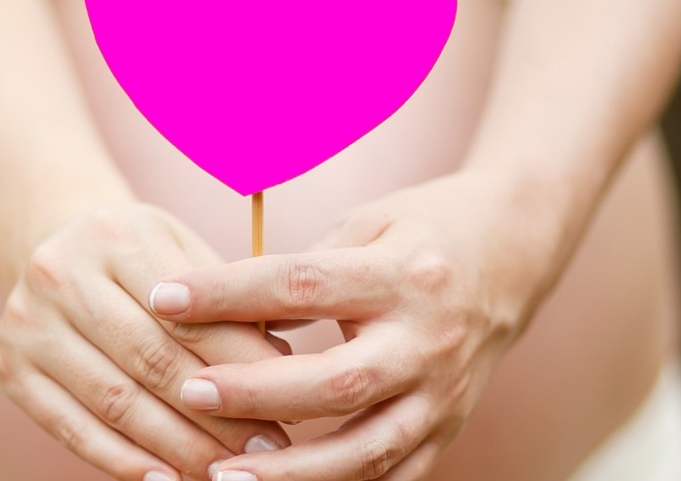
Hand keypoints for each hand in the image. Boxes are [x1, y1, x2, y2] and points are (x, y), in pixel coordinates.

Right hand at [0, 203, 292, 480]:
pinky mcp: (11, 371)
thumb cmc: (140, 259)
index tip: (290, 401)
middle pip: (152, 360)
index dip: (241, 363)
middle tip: (268, 450)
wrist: (51, 247)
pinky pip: (75, 428)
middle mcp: (61, 275)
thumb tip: (282, 370)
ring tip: (227, 472)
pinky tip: (168, 480)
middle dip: (217, 414)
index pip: (188, 312)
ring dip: (179, 447)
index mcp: (115, 235)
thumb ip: (228, 304)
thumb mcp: (183, 253)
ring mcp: (28, 325)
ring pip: (117, 402)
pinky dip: (125, 461)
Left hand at [149, 174, 564, 479]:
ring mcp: (444, 394)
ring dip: (292, 472)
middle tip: (188, 392)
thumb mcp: (365, 224)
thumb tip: (221, 315)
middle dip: (256, 392)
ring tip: (222, 475)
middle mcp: (429, 340)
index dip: (228, 294)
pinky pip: (392, 478)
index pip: (303, 285)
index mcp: (404, 275)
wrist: (516, 253)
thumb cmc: (423, 229)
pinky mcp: (447, 429)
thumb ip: (299, 271)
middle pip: (337, 380)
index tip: (164, 298)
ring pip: (367, 449)